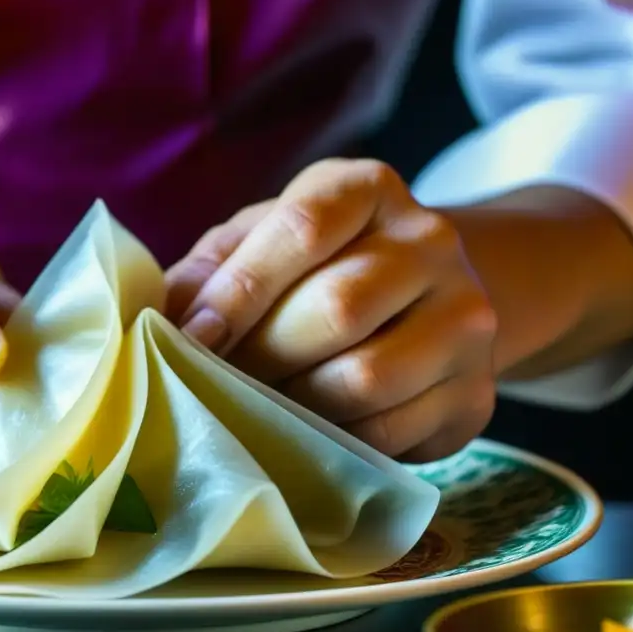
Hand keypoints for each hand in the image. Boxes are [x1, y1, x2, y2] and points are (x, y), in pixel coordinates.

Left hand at [166, 158, 497, 461]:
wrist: (422, 299)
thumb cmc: (314, 270)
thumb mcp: (258, 245)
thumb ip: (210, 271)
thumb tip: (157, 319)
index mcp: (367, 189)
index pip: (304, 228)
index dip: (239, 290)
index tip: (192, 337)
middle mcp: (430, 242)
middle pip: (337, 308)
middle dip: (263, 357)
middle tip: (220, 382)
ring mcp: (465, 317)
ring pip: (366, 378)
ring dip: (296, 405)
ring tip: (260, 407)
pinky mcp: (476, 392)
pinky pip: (390, 433)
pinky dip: (334, 442)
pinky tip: (309, 431)